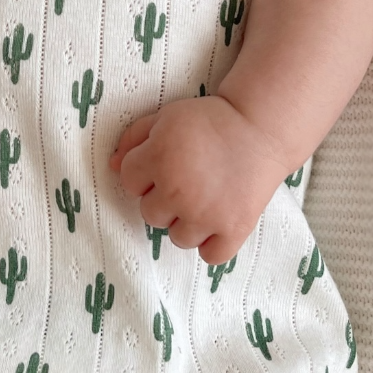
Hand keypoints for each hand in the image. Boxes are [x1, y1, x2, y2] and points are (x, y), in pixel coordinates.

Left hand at [110, 96, 291, 264]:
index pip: (129, 182)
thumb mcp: (166, 117)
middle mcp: (177, 189)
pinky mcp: (233, 228)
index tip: (163, 164)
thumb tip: (111, 165)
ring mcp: (205, 214)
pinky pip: (210, 256)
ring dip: (186, 224)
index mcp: (158, 158)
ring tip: (204, 201)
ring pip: (177, 238)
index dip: (143, 173)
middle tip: (187, 181)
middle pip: (150, 214)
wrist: (260, 127)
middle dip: (163, 199)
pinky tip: (217, 225)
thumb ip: (134, 138)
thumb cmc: (211, 120)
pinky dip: (212, 245)